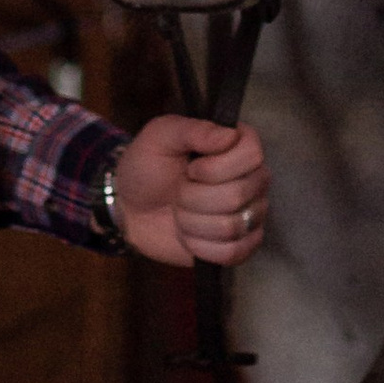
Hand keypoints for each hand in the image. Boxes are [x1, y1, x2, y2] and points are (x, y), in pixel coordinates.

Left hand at [110, 113, 270, 268]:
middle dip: (194, 197)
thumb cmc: (147, 167)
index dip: (217, 167)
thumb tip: (229, 136)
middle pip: (239, 194)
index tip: (191, 169)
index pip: (252, 154)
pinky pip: (233, 252)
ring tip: (180, 212)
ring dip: (192, 222)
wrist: (131, 208)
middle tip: (178, 192)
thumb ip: (193, 129)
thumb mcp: (160, 137)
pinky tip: (188, 235)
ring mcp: (251, 214)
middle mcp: (253, 178)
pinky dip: (201, 246)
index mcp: (238, 145)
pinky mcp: (241, 245)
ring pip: (232, 226)